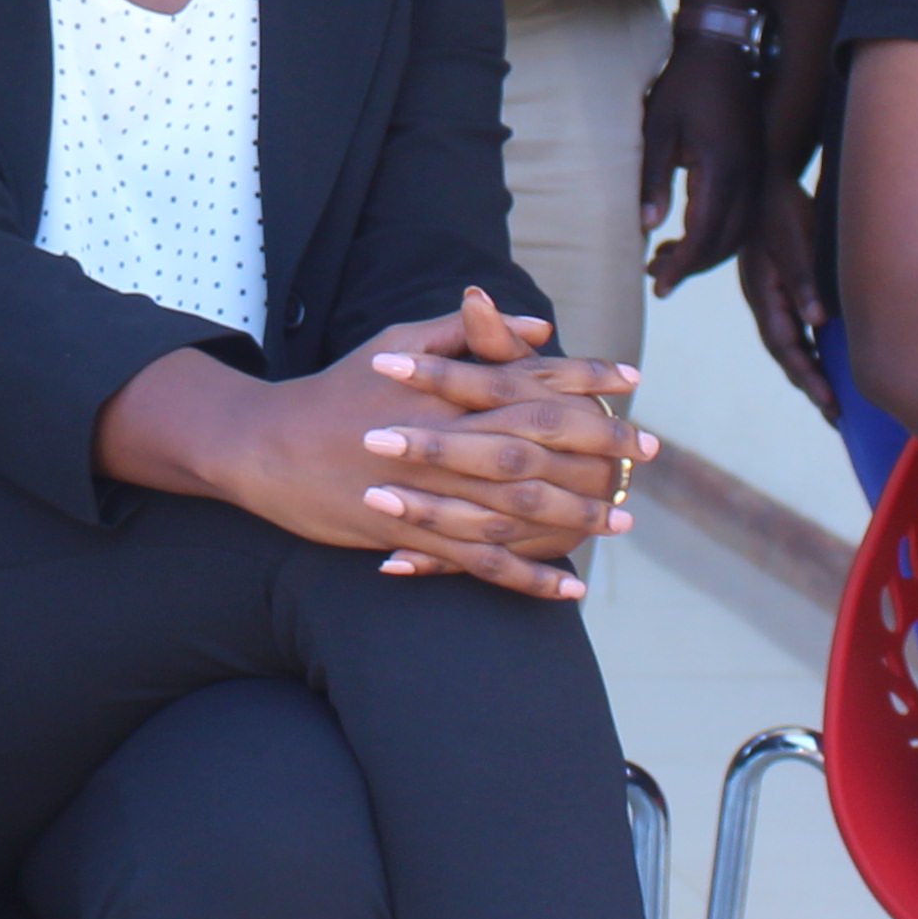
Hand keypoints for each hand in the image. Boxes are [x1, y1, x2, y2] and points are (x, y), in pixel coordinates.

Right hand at [210, 287, 629, 596]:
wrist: (269, 443)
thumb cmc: (339, 388)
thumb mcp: (399, 341)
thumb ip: (469, 333)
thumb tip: (537, 328)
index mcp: (450, 386)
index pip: (534, 376)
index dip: (588, 378)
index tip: (634, 381)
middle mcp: (448, 433)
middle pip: (542, 441)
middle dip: (601, 446)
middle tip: (648, 454)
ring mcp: (432, 487)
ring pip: (520, 506)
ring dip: (578, 516)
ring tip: (622, 522)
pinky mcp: (413, 532)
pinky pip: (482, 561)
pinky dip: (529, 578)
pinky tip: (570, 590)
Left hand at [637, 36, 766, 294]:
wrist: (722, 51)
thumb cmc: (683, 86)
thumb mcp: (658, 129)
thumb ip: (653, 179)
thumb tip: (645, 226)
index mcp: (723, 169)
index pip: (704, 233)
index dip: (682, 265)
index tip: (660, 287)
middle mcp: (748, 177)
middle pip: (726, 241)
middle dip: (693, 267)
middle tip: (659, 281)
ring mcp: (757, 173)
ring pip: (739, 233)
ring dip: (709, 255)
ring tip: (671, 265)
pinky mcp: (757, 168)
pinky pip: (744, 216)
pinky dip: (721, 236)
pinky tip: (694, 238)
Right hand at [729, 185, 834, 417]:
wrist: (765, 179)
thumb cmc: (782, 208)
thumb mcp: (793, 242)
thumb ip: (803, 282)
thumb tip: (819, 322)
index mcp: (765, 296)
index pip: (788, 348)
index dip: (810, 378)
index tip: (832, 405)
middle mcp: (766, 302)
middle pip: (788, 355)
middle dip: (811, 387)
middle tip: (838, 418)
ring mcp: (773, 297)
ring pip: (791, 345)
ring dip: (810, 373)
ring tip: (834, 402)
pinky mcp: (782, 288)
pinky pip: (796, 328)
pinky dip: (811, 350)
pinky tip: (827, 359)